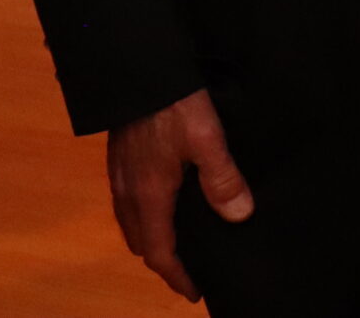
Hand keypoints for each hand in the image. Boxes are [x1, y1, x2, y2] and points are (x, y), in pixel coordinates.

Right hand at [106, 87, 254, 302]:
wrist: (137, 68)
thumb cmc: (173, 103)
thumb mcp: (206, 139)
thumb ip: (222, 179)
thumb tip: (239, 216)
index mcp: (148, 196)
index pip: (159, 251)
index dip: (177, 275)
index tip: (194, 291)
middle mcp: (127, 192)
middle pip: (141, 241)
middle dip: (163, 260)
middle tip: (190, 269)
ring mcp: (120, 175)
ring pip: (132, 221)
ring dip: (153, 238)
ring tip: (179, 241)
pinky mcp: (120, 158)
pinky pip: (129, 202)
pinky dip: (145, 216)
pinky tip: (164, 203)